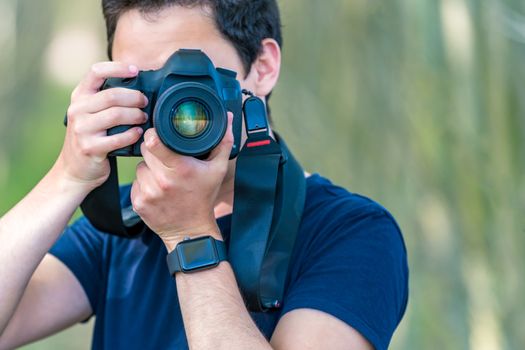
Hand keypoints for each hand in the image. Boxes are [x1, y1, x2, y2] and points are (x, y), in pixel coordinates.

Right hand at [54, 62, 147, 192]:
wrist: (75, 169)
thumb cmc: (92, 136)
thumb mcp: (92, 113)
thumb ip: (107, 99)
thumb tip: (140, 85)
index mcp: (79, 96)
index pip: (96, 72)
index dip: (118, 68)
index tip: (136, 70)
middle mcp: (77, 110)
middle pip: (113, 95)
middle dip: (135, 97)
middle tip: (145, 102)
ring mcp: (81, 129)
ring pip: (116, 115)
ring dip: (135, 115)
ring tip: (144, 118)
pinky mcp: (89, 147)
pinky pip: (117, 138)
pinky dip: (132, 135)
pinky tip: (138, 134)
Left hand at [130, 114, 233, 250]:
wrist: (191, 232)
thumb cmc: (204, 198)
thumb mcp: (218, 170)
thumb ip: (223, 142)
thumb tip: (228, 118)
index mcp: (180, 169)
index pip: (154, 142)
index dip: (154, 134)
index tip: (158, 134)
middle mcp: (162, 181)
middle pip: (145, 151)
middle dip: (153, 150)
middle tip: (166, 158)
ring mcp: (148, 193)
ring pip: (140, 167)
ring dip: (149, 168)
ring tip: (164, 176)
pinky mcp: (138, 203)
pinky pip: (135, 183)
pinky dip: (144, 183)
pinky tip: (157, 189)